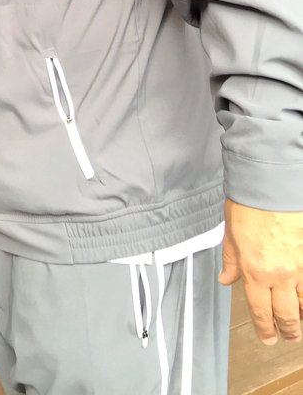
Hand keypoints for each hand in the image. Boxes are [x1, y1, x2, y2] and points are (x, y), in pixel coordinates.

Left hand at [220, 198, 302, 344]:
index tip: (268, 338)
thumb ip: (231, 261)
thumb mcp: (231, 233)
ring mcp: (301, 268)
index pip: (261, 311)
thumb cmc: (248, 203)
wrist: (272, 183)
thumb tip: (226, 280)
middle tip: (287, 336)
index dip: (265, 329)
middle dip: (288, 331)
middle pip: (288, 316)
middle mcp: (280, 275)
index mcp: (254, 271)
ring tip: (301, 320)